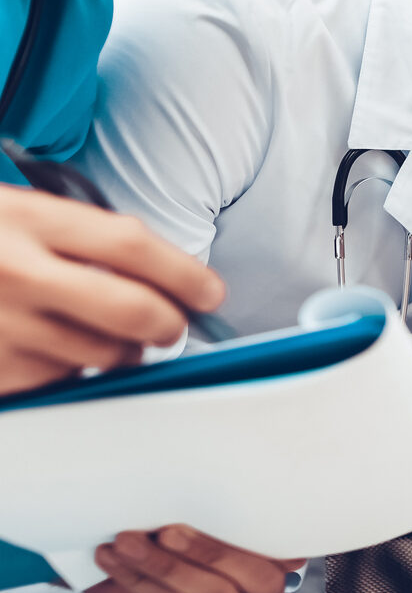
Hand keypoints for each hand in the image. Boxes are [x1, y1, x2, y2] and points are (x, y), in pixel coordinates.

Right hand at [0, 186, 225, 394]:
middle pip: (132, 311)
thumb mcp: (15, 213)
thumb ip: (81, 238)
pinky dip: (69, 367)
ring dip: (119, 351)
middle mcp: (15, 273)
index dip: (185, 274)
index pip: (132, 246)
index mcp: (26, 219)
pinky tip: (47, 346)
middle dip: (168, 324)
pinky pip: (61, 378)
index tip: (210, 292)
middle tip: (172, 325)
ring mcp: (0, 326)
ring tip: (98, 332)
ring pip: (103, 354)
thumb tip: (166, 277)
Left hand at [85, 525, 302, 592]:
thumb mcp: (214, 521)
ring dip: (162, 565)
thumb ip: (223, 510)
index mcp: (280, 555)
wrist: (140, 580)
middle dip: (205, 549)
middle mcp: (265, 588)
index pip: (283, 542)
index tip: (236, 505)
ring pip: (206, 591)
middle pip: (245, 570)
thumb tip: (209, 469)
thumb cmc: (186, 542)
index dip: (265, 529)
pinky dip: (137, 581)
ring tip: (127, 542)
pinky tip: (113, 559)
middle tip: (167, 530)